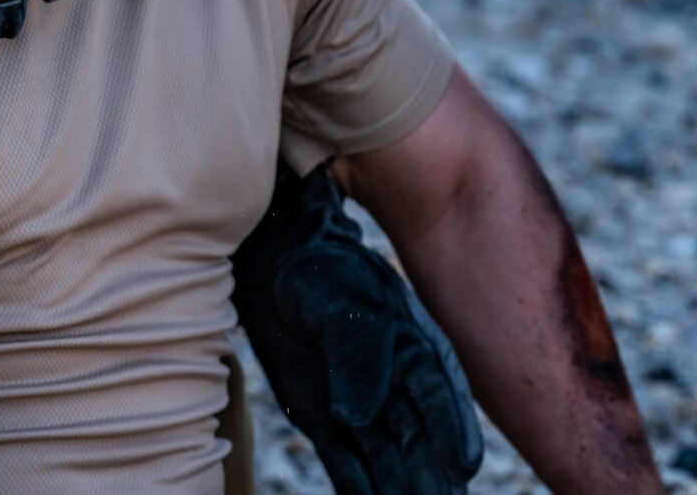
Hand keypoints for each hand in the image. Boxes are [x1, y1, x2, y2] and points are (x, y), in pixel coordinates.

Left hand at [233, 166, 483, 494]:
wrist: (272, 263)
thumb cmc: (319, 272)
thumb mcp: (344, 303)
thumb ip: (358, 357)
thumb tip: (355, 418)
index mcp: (419, 355)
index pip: (443, 402)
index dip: (454, 434)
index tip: (462, 466)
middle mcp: (397, 391)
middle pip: (421, 445)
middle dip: (433, 480)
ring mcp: (360, 410)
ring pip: (388, 463)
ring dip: (401, 490)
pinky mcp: (322, 420)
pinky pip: (345, 464)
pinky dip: (357, 489)